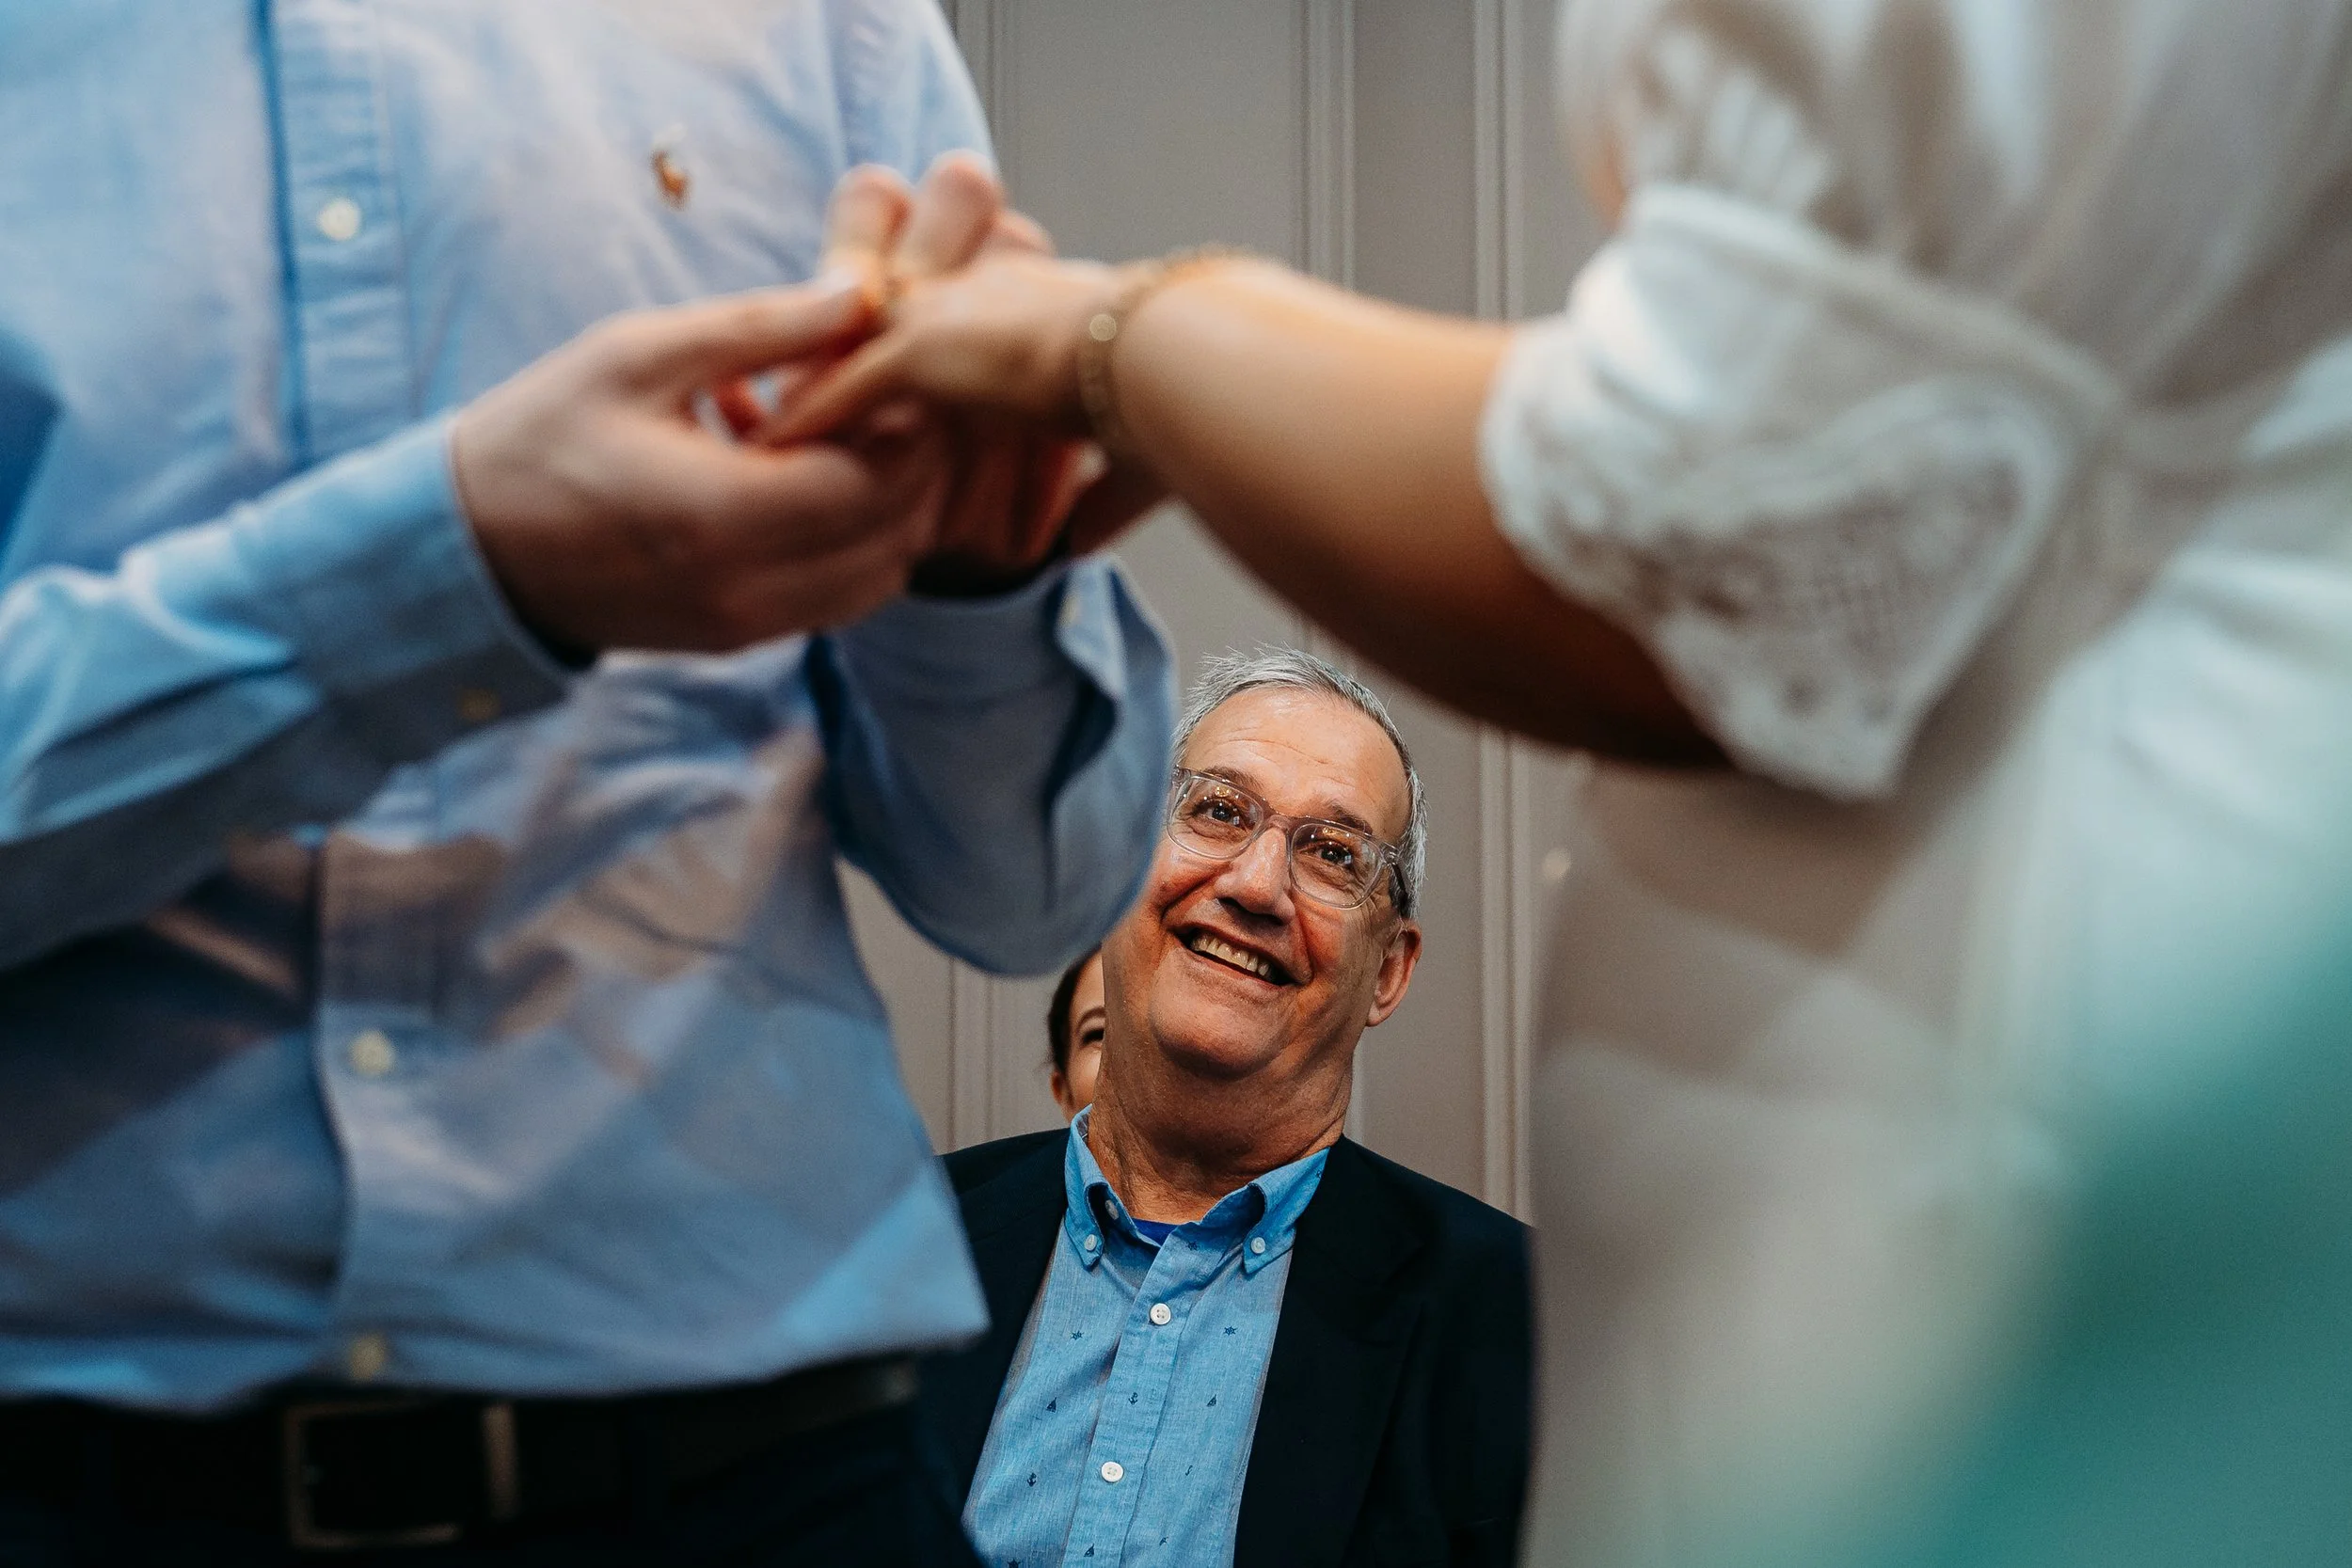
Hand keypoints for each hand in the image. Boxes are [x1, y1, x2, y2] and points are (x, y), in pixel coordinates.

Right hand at [452, 280, 946, 654]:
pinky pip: (835, 597)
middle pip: (896, 533)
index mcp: (719, 516)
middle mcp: (745, 589)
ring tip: (842, 435)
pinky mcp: (739, 639)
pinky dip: (847, 543)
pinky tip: (801, 482)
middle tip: (882, 393)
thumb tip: (865, 292)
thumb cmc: (541, 435)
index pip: (879, 480)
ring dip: (886, 507)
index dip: (908, 422)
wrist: (466, 548)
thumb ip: (760, 328)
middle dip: (910, 462)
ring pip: (880, 575)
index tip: (892, 364)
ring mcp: (745, 626)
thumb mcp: (638, 355)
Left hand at [787, 156, 1166, 589]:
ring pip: (846, 351)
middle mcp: (975, 299)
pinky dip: (801, 424)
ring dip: (801, 396)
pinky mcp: (920, 348)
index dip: (900, 373)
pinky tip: (762, 454)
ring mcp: (944, 316)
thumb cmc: (1178, 407)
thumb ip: (1097, 498)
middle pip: (878, 328)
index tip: (866, 414)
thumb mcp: (1131, 460)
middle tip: (772, 412)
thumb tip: (1074, 546)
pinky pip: (840, 390)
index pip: (943, 336)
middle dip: (825, 366)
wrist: (1173, 369)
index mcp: (1026, 312)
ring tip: (750, 438)